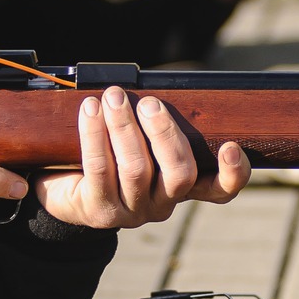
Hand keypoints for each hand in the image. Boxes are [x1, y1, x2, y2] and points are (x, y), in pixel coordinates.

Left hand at [35, 86, 250, 228]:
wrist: (66, 188)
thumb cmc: (110, 154)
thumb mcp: (140, 140)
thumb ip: (154, 122)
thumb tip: (156, 86)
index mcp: (181, 187)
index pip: (218, 190)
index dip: (232, 173)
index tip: (230, 146)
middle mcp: (163, 204)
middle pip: (179, 174)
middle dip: (164, 132)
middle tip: (149, 102)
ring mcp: (133, 212)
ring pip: (137, 169)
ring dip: (124, 126)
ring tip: (113, 97)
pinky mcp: (101, 212)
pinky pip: (100, 168)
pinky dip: (94, 134)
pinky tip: (90, 110)